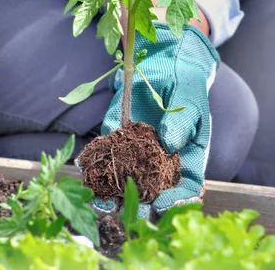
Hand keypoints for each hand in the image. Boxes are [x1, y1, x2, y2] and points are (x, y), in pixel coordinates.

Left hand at [78, 23, 218, 221]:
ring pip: (125, 178)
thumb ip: (181, 121)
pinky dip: (94, 163)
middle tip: (128, 213)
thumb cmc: (185, 84)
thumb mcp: (189, 100)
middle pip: (152, 191)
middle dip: (140, 205)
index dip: (176, 201)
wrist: (162, 62)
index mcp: (187, 156)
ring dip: (112, 193)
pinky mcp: (116, 136)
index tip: (162, 206)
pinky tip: (84, 169)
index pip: (185, 187)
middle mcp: (160, 160)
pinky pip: (105, 153)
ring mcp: (136, 150)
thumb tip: (169, 144)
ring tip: (102, 202)